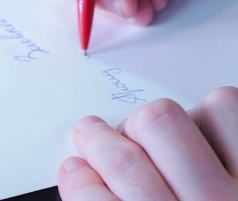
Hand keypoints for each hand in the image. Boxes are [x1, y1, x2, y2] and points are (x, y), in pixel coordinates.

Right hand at [57, 86, 237, 199]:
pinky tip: (203, 135)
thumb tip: (81, 178)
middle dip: (98, 140)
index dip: (78, 180)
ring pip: (167, 119)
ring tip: (151, 135)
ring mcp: (237, 191)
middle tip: (92, 135)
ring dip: (152, 124)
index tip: (75, 169)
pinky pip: (224, 105)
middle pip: (126, 158)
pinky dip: (207, 112)